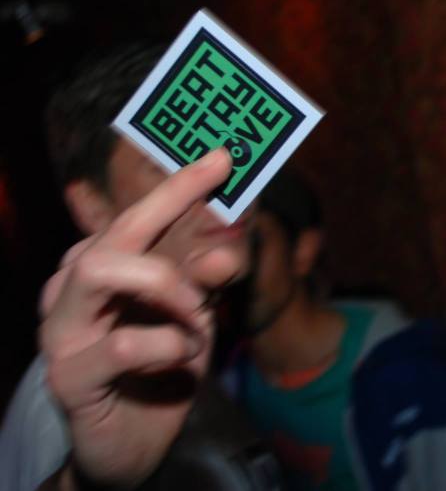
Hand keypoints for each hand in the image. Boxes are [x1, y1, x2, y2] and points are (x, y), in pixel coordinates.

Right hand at [38, 149, 234, 487]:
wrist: (132, 442)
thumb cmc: (161, 366)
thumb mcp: (195, 313)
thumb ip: (208, 278)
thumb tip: (229, 249)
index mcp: (101, 263)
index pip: (137, 213)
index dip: (179, 184)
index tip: (222, 158)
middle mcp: (71, 287)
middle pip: (112, 231)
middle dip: (169, 216)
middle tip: (221, 249)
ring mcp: (62, 330)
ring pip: (99, 270)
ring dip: (167, 288)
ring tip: (197, 319)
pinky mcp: (69, 376)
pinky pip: (121, 345)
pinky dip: (167, 348)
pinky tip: (180, 361)